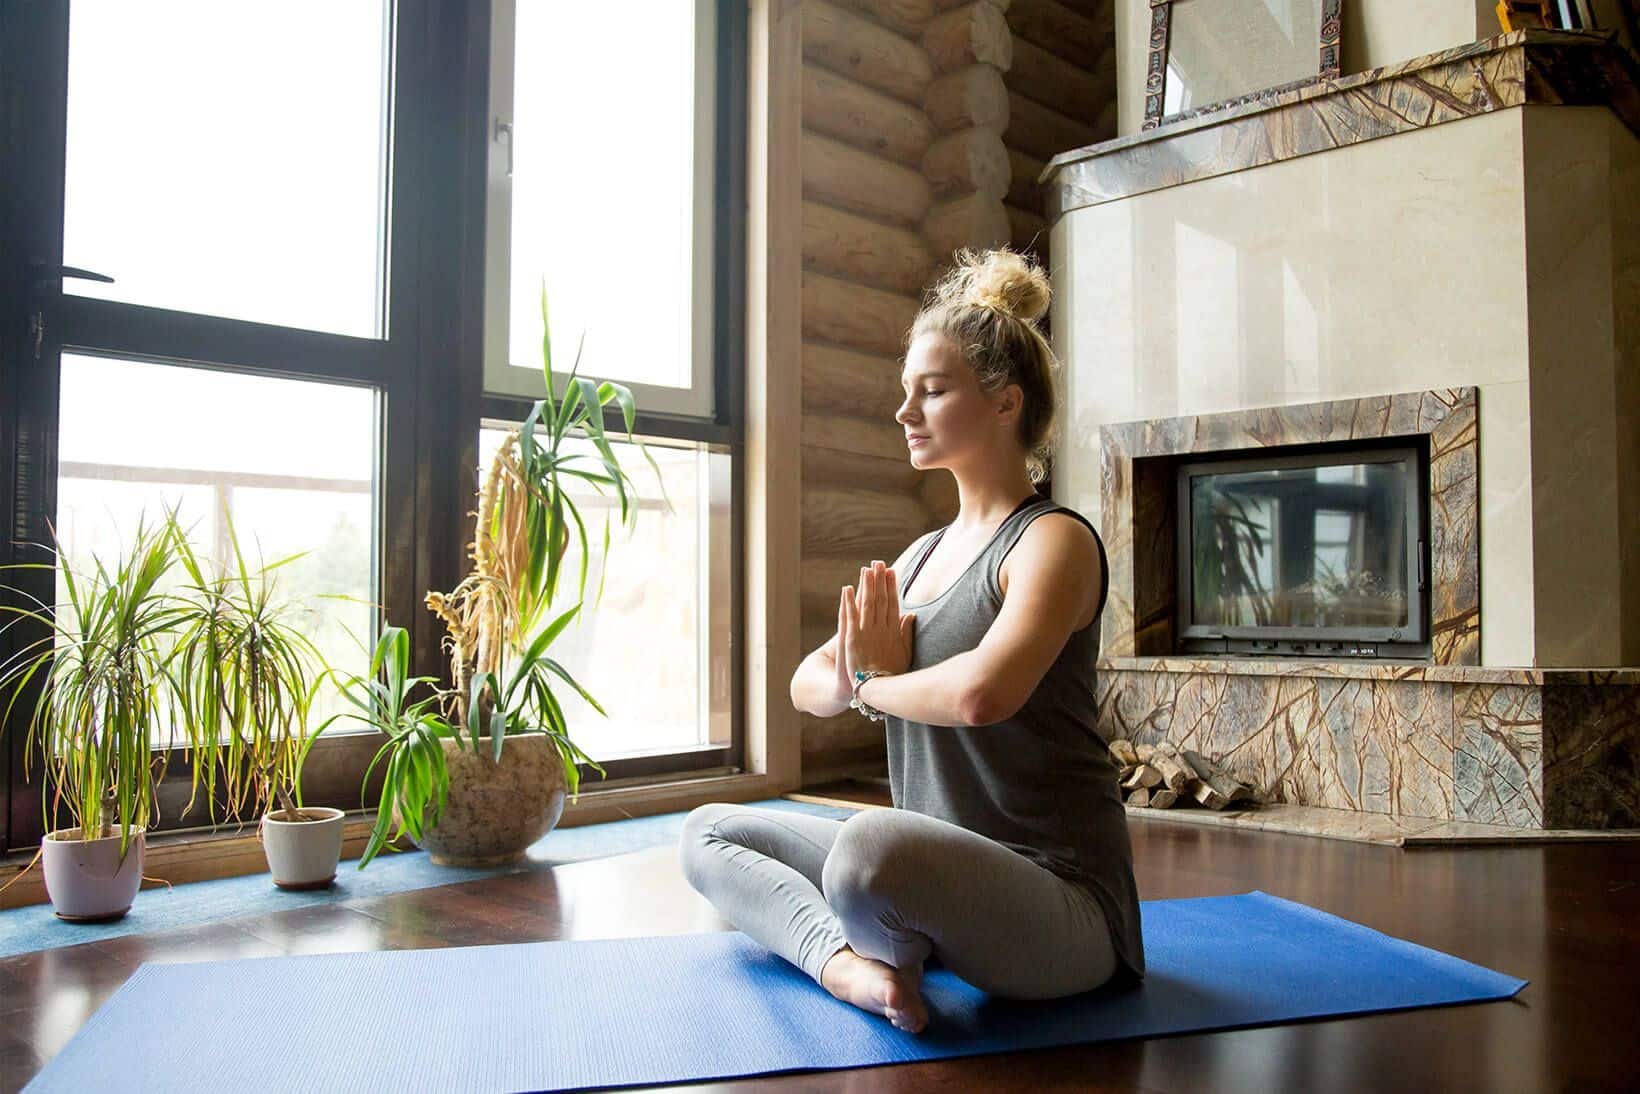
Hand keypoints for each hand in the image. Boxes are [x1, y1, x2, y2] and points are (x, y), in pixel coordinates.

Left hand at [841, 560, 915, 681]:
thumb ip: (907, 633)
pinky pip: (850, 617)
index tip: (891, 571)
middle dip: (880, 580)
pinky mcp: (851, 639)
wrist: (876, 690)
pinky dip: (849, 602)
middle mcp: (880, 629)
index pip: (893, 603)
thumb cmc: (892, 674)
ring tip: (866, 569)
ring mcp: (866, 633)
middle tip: (879, 562)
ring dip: (866, 586)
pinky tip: (847, 589)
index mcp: (893, 632)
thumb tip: (910, 615)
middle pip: (881, 599)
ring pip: (866, 604)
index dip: (892, 586)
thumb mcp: (905, 653)